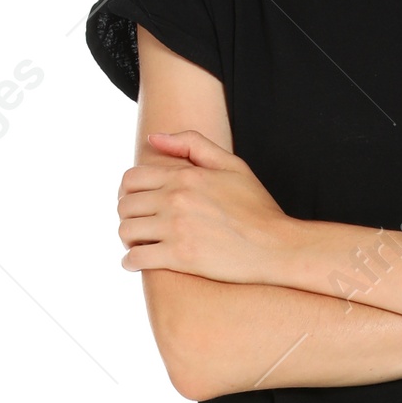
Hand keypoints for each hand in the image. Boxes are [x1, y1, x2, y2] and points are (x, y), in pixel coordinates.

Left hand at [118, 130, 293, 280]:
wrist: (276, 246)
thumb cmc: (257, 208)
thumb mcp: (231, 165)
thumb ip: (192, 144)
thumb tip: (154, 138)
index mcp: (184, 175)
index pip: (132, 178)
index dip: (128, 192)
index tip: (136, 204)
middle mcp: (175, 199)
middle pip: (125, 205)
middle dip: (127, 216)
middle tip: (137, 226)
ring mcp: (176, 228)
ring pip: (127, 231)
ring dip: (127, 239)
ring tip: (138, 244)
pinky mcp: (180, 256)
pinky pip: (137, 257)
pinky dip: (130, 261)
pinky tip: (135, 263)